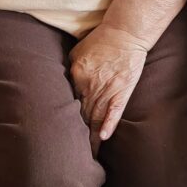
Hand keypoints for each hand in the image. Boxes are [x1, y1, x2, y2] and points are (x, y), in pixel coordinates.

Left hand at [69, 24, 147, 148]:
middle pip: (81, 114)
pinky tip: (103, 137)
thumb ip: (71, 69)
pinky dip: (109, 124)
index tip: (61, 135)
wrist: (126, 31)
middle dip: (77, 134)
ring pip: (96, 116)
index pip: (68, 102)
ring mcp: (107, 88)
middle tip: (71, 154)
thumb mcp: (78, 51)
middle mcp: (90, 84)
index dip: (66, 119)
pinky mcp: (122, 90)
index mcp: (77, 75)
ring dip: (91, 136)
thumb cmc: (102, 39)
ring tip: (87, 155)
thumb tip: (65, 85)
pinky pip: (114, 110)